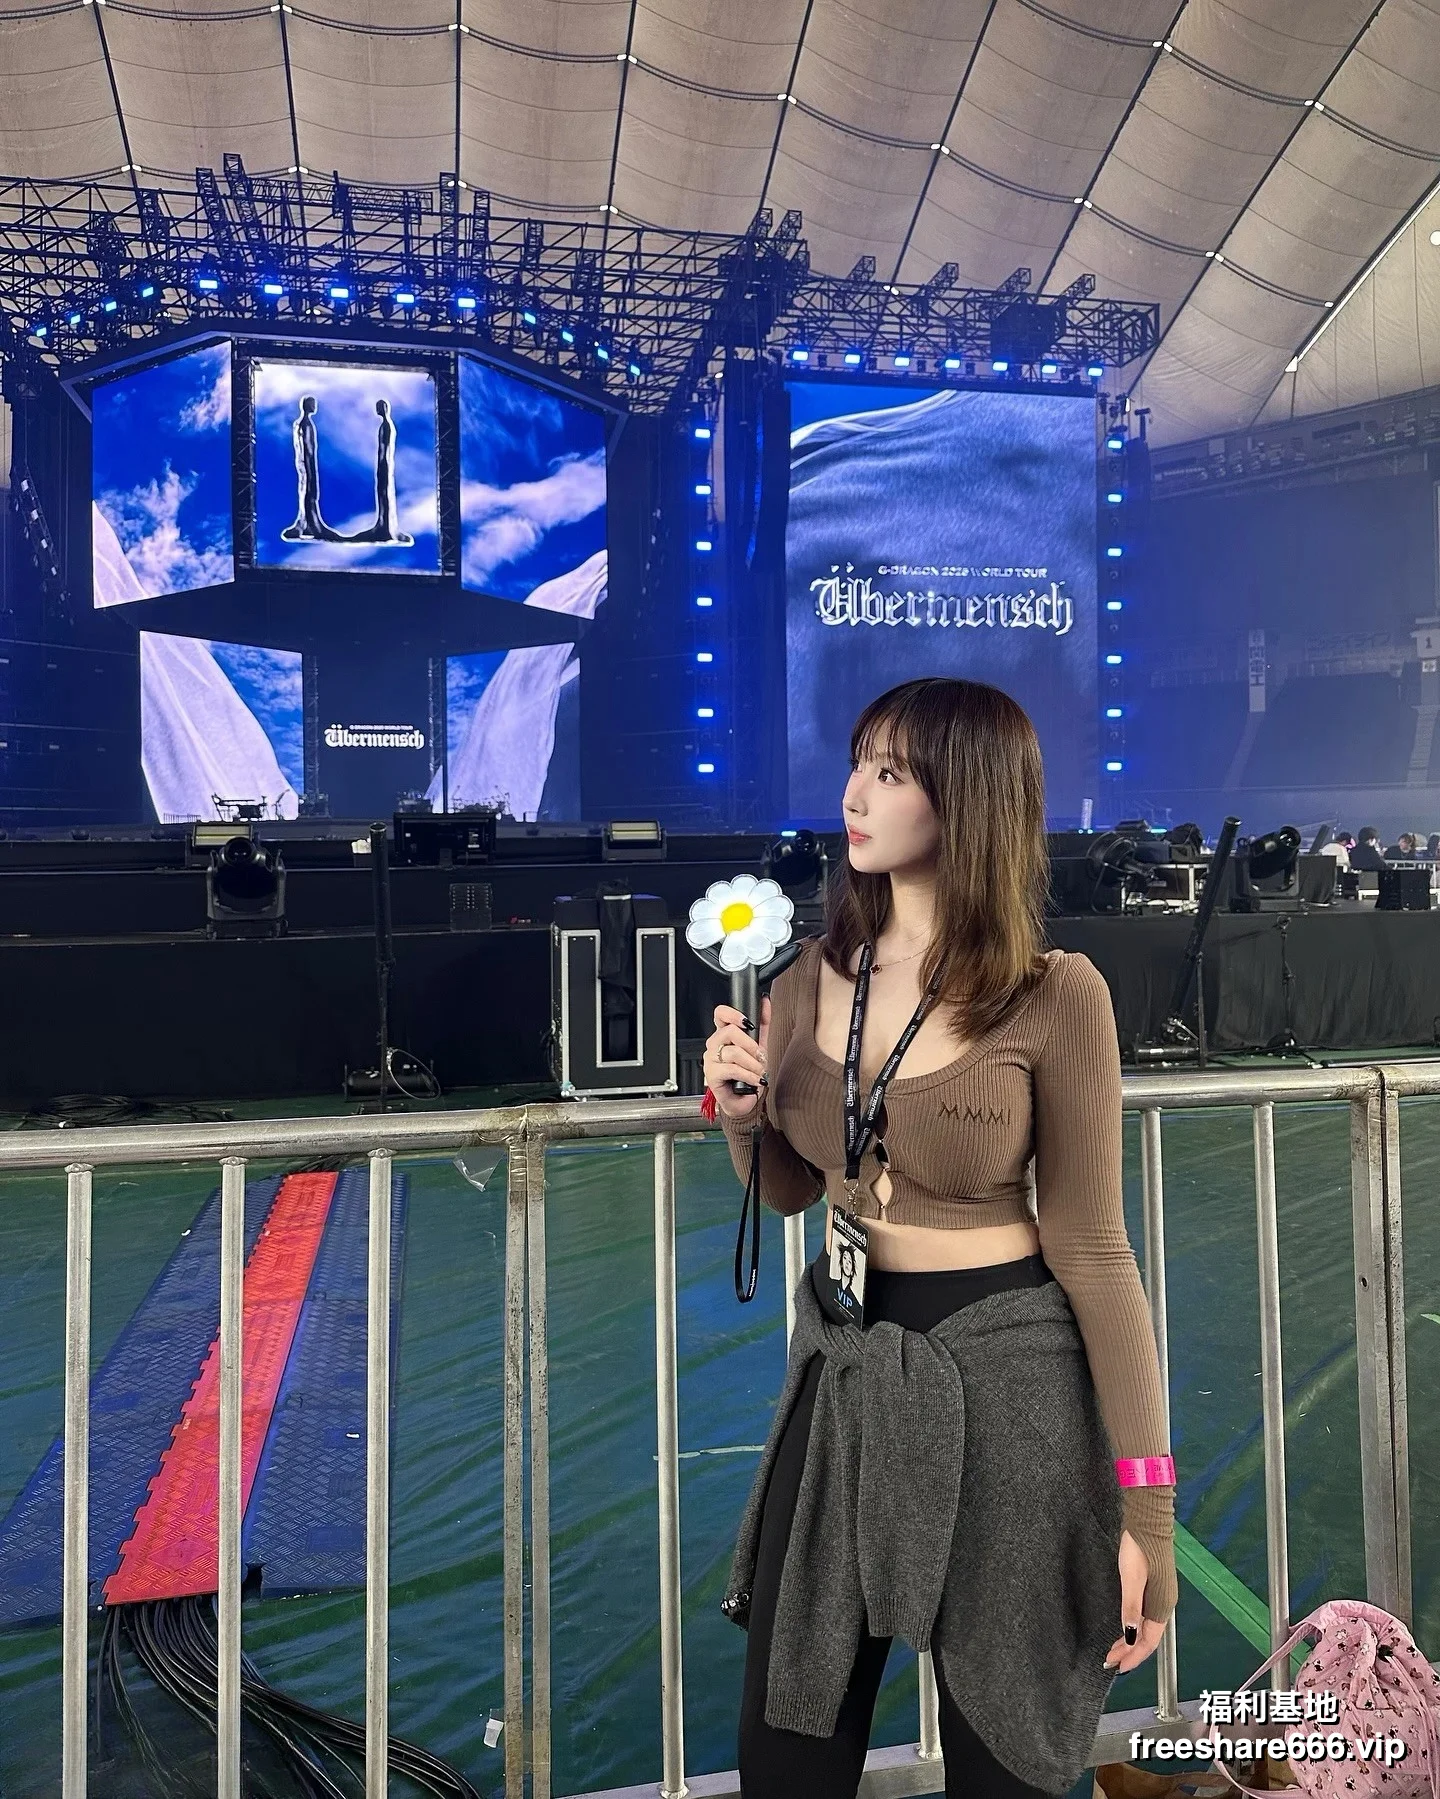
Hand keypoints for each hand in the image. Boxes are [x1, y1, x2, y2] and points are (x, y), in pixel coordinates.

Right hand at [704, 997, 770, 1119]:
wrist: (746, 1100)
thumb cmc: (750, 1073)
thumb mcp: (760, 1045)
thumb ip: (763, 1023)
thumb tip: (765, 1001)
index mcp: (724, 1035)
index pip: (720, 1014)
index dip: (733, 1013)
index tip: (748, 1022)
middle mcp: (714, 1045)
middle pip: (729, 1032)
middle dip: (751, 1045)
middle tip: (760, 1056)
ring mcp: (711, 1060)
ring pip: (733, 1052)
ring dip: (753, 1063)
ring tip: (760, 1071)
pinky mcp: (712, 1075)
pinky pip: (732, 1069)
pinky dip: (749, 1075)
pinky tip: (756, 1080)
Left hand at [1102, 1530, 1165, 1673]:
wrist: (1148, 1521)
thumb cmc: (1139, 1548)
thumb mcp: (1131, 1578)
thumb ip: (1131, 1608)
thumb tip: (1131, 1637)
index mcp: (1161, 1605)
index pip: (1149, 1642)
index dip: (1134, 1657)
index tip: (1117, 1667)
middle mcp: (1164, 1604)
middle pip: (1148, 1638)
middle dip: (1130, 1652)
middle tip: (1110, 1661)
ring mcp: (1161, 1595)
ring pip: (1147, 1628)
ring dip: (1131, 1641)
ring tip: (1115, 1649)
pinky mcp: (1155, 1586)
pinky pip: (1146, 1617)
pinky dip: (1134, 1627)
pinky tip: (1126, 1627)